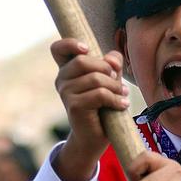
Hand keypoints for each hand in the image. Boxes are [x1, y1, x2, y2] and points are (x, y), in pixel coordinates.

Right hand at [50, 38, 128, 180]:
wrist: (95, 137)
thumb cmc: (102, 106)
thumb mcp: (109, 80)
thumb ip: (112, 64)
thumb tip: (112, 59)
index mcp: (67, 70)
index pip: (58, 49)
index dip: (69, 43)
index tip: (86, 48)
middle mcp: (62, 80)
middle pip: (82, 60)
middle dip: (106, 69)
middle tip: (117, 80)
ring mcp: (66, 93)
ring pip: (95, 78)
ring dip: (115, 86)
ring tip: (122, 94)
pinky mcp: (74, 106)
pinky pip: (100, 94)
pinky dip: (115, 98)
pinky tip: (122, 104)